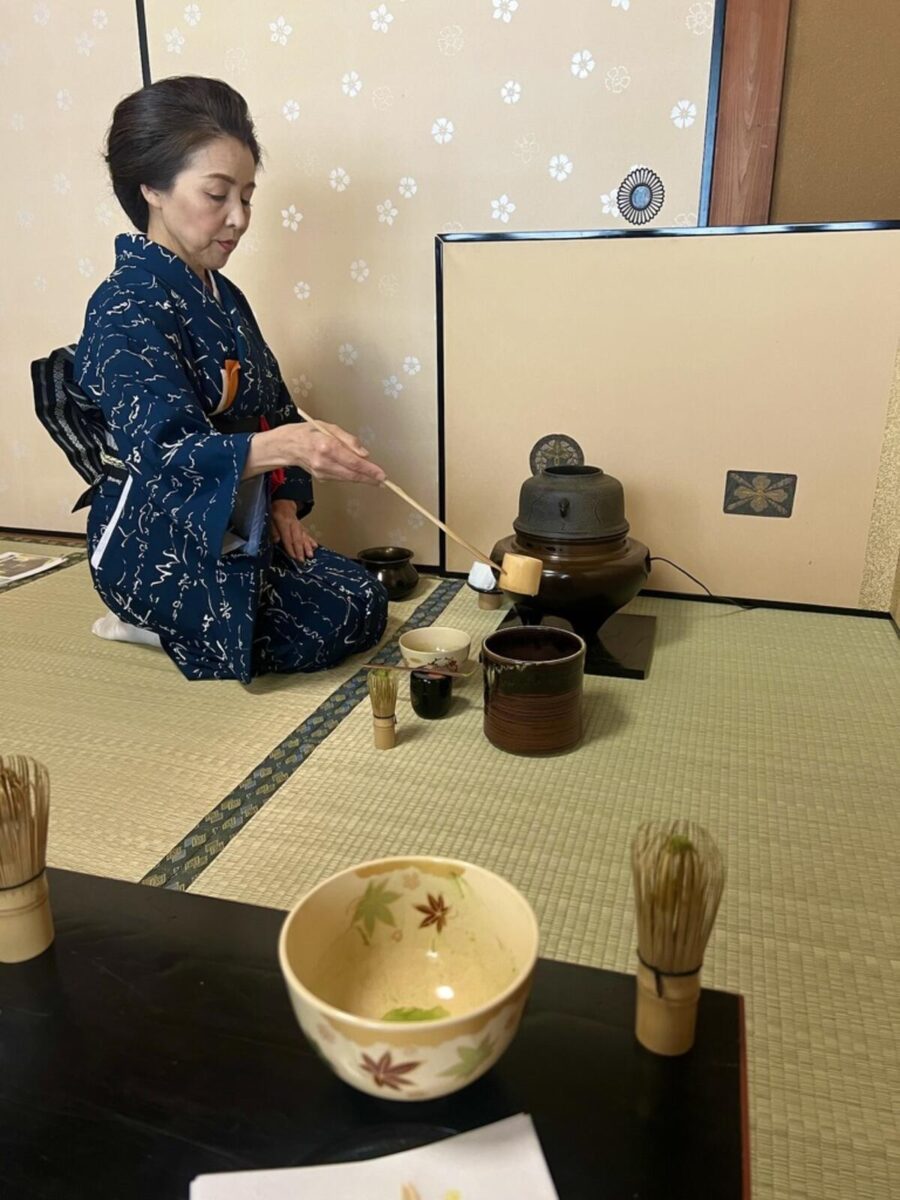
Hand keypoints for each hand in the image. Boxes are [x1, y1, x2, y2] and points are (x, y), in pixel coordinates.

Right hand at [244, 422, 385, 484]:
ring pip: (348, 478)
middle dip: (370, 478)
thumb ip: (349, 440)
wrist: (287, 446)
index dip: (370, 470)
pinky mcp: (321, 478)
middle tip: (383, 481)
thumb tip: (365, 454)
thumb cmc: (308, 433)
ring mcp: (321, 472)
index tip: (381, 475)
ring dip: (362, 479)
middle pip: (352, 474)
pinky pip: (340, 478)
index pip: (353, 462)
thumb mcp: (329, 427)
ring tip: (375, 479)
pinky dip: (351, 476)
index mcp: (327, 446)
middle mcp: (324, 462)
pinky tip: (358, 474)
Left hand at [270, 501, 318, 561]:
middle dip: (300, 550)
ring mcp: (299, 525)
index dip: (290, 547)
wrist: (284, 503)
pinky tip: (315, 546)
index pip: (287, 536)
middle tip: (302, 560)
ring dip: (307, 547)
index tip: (293, 556)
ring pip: (304, 536)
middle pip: (297, 538)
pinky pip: (307, 534)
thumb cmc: (276, 513)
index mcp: (283, 521)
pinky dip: (311, 540)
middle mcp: (293, 524)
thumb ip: (274, 531)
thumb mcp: (270, 520)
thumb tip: (276, 541)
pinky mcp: (302, 527)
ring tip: (310, 555)